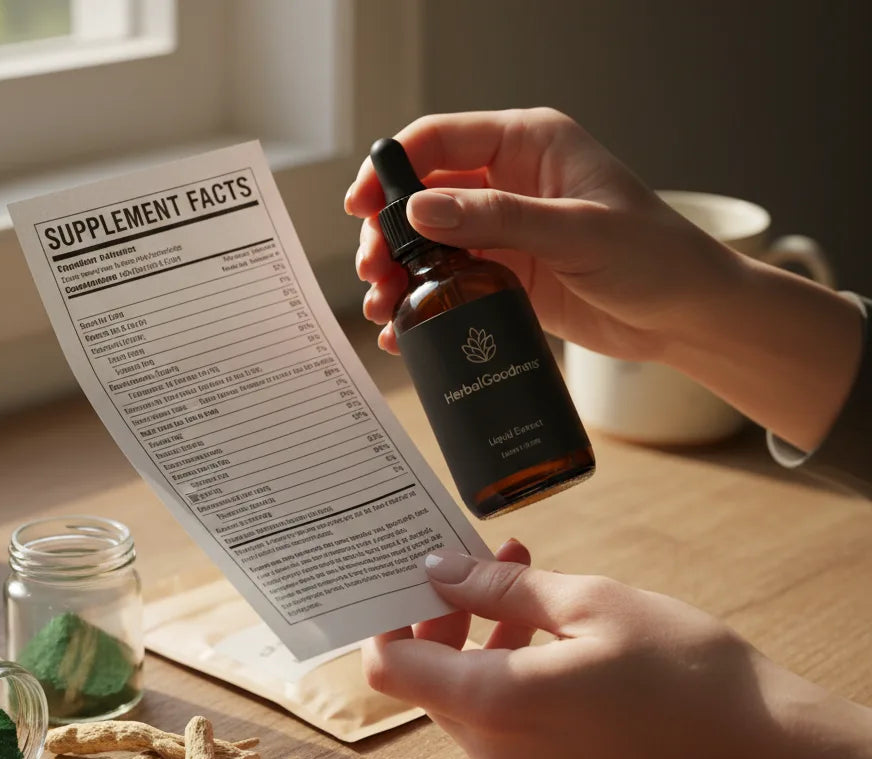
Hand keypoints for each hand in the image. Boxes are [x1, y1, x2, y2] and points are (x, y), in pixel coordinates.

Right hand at [344, 108, 739, 360]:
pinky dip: (426, 304)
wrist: (686, 315)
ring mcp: (506, 232)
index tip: (361, 205)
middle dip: (389, 233)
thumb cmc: (654, 256)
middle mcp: (510, 184)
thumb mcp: (577, 232)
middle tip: (374, 272)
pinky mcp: (506, 276)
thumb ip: (500, 219)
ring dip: (401, 273)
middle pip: (425, 197)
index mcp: (529, 146)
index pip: (442, 140)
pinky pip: (451, 284)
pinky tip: (409, 329)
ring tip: (384, 307)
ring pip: (431, 244)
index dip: (394, 169)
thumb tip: (422, 211)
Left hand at [363, 546, 871, 758]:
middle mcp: (493, 755)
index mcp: (494, 706)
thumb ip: (498, 587)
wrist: (764, 753)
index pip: (389, 668)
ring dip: (480, 637)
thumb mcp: (589, 602)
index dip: (388, 617)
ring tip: (523, 575)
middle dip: (445, 614)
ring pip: (465, 698)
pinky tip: (545, 630)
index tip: (407, 575)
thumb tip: (436, 568)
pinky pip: (501, 724)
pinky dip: (506, 673)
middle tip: (483, 558)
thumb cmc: (683, 668)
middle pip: (427, 681)